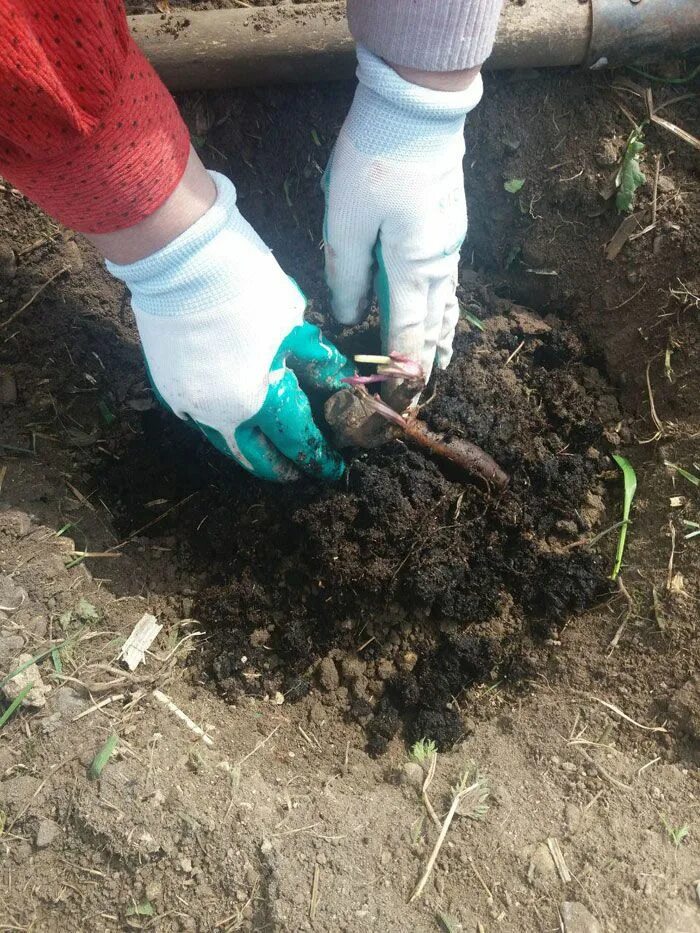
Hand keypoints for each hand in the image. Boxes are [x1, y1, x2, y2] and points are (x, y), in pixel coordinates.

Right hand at [107, 171, 352, 481]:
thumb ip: (315, 361)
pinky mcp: (168, 391)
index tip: (333, 465)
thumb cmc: (243, 284)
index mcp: (259, 399)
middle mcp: (220, 415)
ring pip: (225, 445)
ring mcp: (188, 406)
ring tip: (271, 452)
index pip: (297, 441)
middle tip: (301, 469)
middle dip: (283, 468)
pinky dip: (225, 428)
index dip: (318, 456)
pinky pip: (201, 422)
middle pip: (256, 458)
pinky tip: (238, 421)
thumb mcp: (293, 322)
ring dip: (251, 452)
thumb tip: (336, 380)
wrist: (176, 259)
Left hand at [323, 47, 482, 377]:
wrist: (418, 107)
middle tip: (424, 387)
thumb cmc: (376, 160)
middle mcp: (438, 263)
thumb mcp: (345, 221)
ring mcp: (450, 242)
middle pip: (436, 323)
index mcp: (412, 267)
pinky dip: (445, 306)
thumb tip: (349, 318)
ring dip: (443, 334)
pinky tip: (441, 307)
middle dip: (429, 359)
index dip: (404, 369)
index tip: (402, 397)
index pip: (409, 333)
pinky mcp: (450, 223)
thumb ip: (346, 275)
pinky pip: (449, 280)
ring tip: (442, 358)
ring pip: (448, 303)